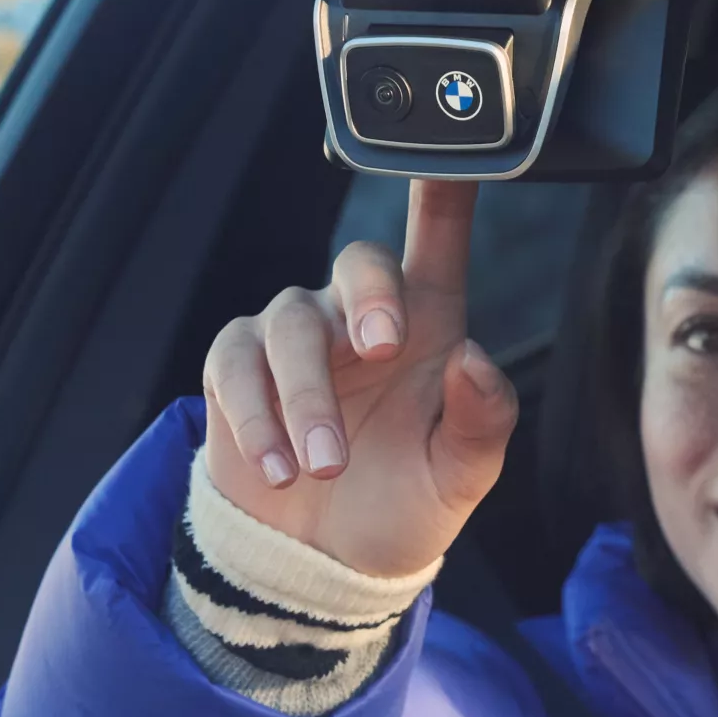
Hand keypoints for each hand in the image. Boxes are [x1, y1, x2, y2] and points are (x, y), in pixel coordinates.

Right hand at [200, 180, 517, 576]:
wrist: (325, 564)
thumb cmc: (403, 503)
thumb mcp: (460, 476)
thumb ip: (481, 420)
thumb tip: (474, 359)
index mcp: (430, 321)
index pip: (439, 237)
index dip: (445, 187)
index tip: (456, 153)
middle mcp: (361, 315)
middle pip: (359, 261)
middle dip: (370, 296)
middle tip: (383, 349)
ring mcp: (296, 337)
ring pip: (292, 325)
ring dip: (308, 396)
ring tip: (325, 466)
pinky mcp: (238, 370)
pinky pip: (236, 365)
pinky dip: (255, 417)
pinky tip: (278, 468)